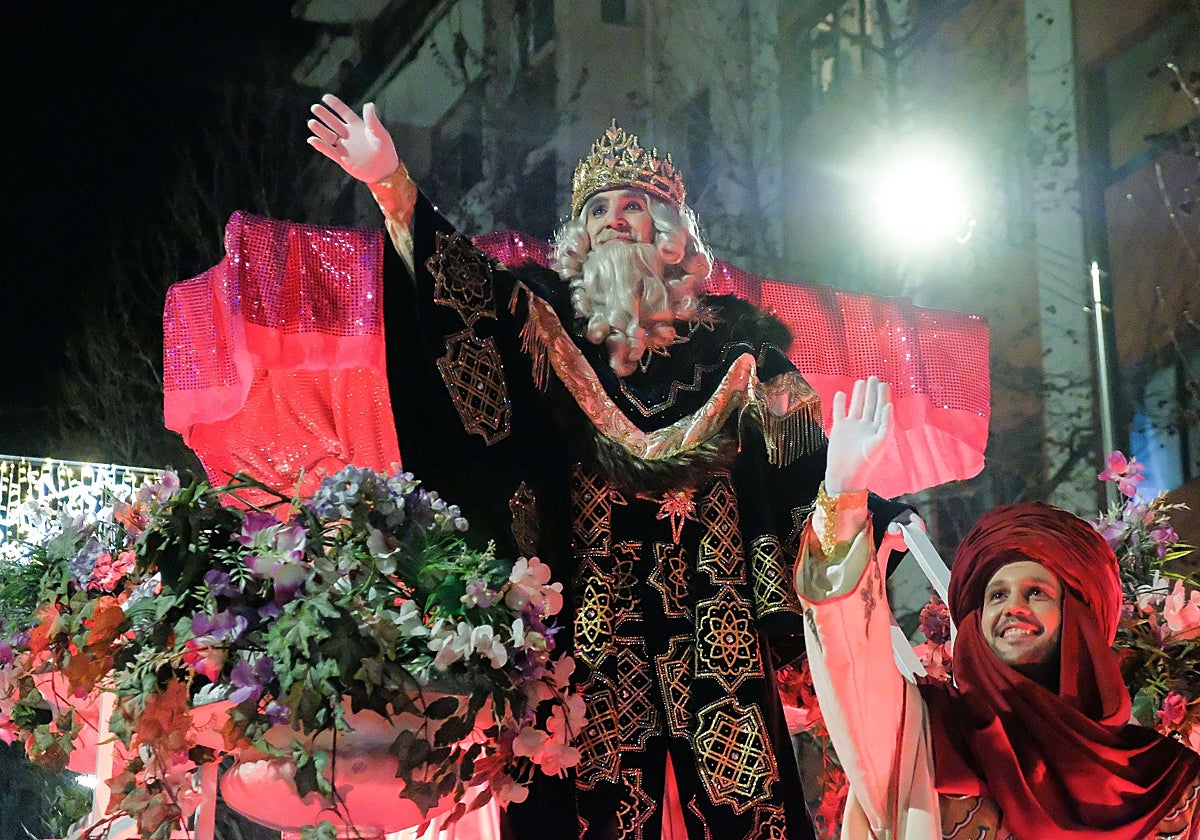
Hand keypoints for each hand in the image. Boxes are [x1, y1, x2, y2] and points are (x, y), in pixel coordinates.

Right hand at [307, 94, 399, 183]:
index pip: (344, 113)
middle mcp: (349, 135)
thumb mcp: (380, 134)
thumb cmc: (386, 150)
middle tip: (314, 108)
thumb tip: (368, 104)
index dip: (335, 105)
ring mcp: (345, 147)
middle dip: (324, 115)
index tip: (325, 97)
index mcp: (358, 126)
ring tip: (311, 122)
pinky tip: (312, 139)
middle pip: (333, 123)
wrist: (385, 171)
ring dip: (320, 130)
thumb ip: (372, 120)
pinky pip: (329, 152)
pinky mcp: (342, 159)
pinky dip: (321, 146)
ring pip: (328, 136)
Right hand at [824, 376, 892, 494]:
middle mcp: (866, 425)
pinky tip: (841, 393)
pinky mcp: (840, 428)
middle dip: (872, 391)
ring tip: (860, 382)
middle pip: (870, 404)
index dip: (883, 396)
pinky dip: (840, 403)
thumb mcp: (880, 442)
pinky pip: (840, 412)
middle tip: (873, 377)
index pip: (881, 408)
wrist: (846, 473)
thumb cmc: (866, 461)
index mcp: (878, 429)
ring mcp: (852, 426)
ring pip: (856, 405)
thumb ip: (886, 423)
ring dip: (858, 394)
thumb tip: (889, 405)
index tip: (884, 384)